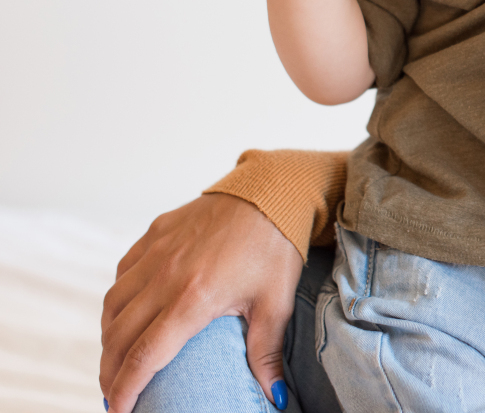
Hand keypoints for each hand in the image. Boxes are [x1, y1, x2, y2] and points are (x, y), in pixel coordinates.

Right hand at [100, 194, 304, 412]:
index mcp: (193, 299)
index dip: (124, 390)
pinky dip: (117, 300)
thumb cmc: (277, 247)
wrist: (273, 191)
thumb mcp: (277, 303)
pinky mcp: (156, 233)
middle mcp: (166, 276)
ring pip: (113, 305)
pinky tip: (125, 313)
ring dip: (108, 338)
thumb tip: (275, 397)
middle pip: (118, 336)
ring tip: (116, 361)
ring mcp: (157, 252)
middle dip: (110, 373)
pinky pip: (122, 273)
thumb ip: (267, 353)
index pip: (144, 356)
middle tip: (114, 396)